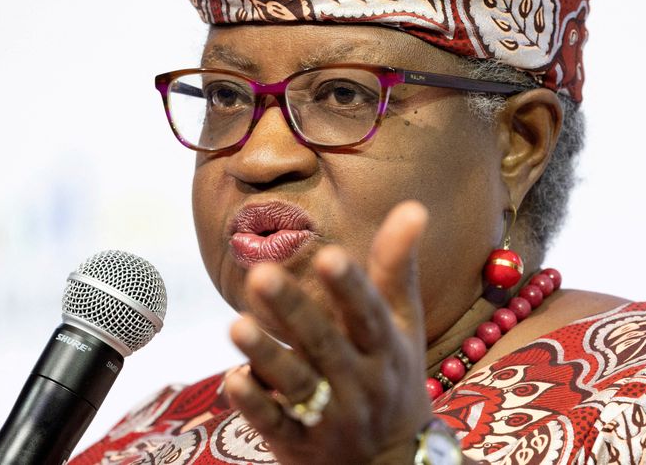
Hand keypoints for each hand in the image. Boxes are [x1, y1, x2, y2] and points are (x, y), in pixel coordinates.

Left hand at [225, 200, 435, 464]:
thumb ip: (397, 267)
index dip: (351, 288)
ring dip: (267, 355)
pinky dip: (256, 404)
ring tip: (236, 325)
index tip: (330, 255)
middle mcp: (361, 382)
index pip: (369, 315)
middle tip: (260, 274)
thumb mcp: (403, 324)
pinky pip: (277, 426)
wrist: (393, 463)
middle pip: (325, 345)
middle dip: (295, 312)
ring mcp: (331, 416)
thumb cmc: (393, 373)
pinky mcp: (301, 444)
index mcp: (385, 347)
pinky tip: (232, 378)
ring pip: (297, 385)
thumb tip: (413, 205)